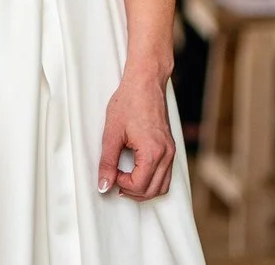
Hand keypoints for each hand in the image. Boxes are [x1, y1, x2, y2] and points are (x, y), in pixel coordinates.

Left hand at [97, 68, 177, 200]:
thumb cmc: (128, 103)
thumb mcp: (112, 133)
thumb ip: (107, 162)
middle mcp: (166, 155)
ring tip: (125, 179)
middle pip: (152, 191)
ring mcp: (171, 152)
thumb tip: (104, 186)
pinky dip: (152, 180)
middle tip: (115, 180)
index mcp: (152, 152)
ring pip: (162, 186)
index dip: (121, 184)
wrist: (145, 83)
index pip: (139, 186)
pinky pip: (166, 175)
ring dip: (143, 189)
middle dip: (132, 192)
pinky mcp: (170, 148)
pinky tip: (137, 172)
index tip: (111, 171)